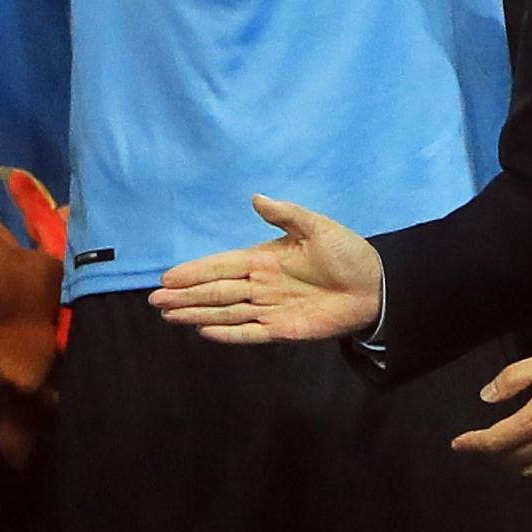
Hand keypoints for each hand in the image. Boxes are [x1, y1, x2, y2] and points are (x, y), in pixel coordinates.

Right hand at [155, 193, 385, 343]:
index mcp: (265, 259)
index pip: (221, 265)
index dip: (195, 271)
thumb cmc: (347, 253)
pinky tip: (205, 332)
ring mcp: (270, 308)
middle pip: (216, 291)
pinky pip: (249, 332)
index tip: (168, 276)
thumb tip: (256, 198)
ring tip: (170, 315)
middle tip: (156, 300)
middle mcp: (261, 285)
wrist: (375, 286)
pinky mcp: (283, 330)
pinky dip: (228, 333)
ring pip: (226, 312)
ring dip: (198, 314)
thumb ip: (286, 215)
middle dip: (186, 295)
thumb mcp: (317, 227)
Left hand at [456, 342, 531, 473]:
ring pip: (530, 472)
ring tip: (504, 452)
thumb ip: (513, 379)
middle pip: (509, 462)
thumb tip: (486, 397)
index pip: (493, 442)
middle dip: (490, 455)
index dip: (472, 444)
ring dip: (511, 465)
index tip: (457, 443)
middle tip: (480, 444)